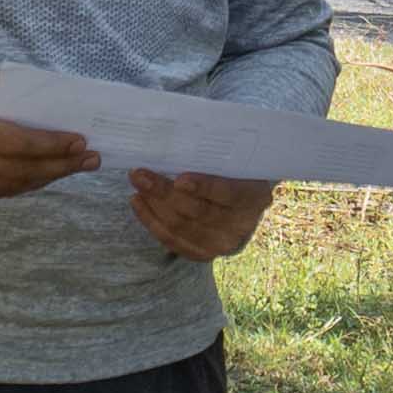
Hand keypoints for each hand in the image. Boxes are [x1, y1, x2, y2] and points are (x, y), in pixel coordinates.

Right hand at [0, 60, 95, 202]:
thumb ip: (17, 92)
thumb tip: (63, 107)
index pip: (17, 144)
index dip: (52, 146)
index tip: (81, 141)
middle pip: (19, 170)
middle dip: (60, 165)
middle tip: (90, 158)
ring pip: (12, 186)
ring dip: (48, 176)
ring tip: (76, 166)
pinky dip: (25, 183)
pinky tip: (47, 172)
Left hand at [128, 169, 274, 258]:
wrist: (240, 206)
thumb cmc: (232, 174)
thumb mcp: (234, 163)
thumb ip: (215, 156)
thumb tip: (179, 139)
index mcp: (254, 197)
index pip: (228, 194)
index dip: (204, 187)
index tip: (180, 179)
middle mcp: (240, 225)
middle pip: (198, 211)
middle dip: (165, 192)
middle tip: (140, 174)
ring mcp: (220, 243)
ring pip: (181, 226)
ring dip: (154, 205)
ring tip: (138, 184)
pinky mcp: (201, 253)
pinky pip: (171, 240)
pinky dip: (151, 221)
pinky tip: (139, 203)